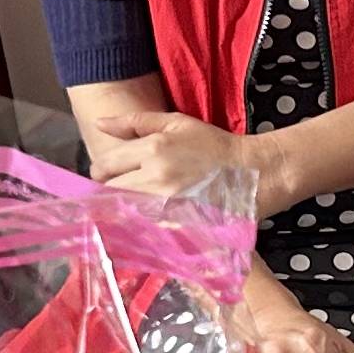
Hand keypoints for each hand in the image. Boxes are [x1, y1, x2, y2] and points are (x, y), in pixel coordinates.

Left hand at [92, 106, 267, 210]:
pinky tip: (150, 221)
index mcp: (153, 148)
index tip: (111, 175)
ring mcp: (165, 205)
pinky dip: (140, 226)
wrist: (254, 174)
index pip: (104, 165)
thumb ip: (135, 122)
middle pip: (108, 191)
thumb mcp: (177, 123)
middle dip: (110, 192)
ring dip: (122, 210)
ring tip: (136, 206)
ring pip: (121, 213)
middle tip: (124, 191)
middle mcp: (155, 176)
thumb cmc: (213, 146)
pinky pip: (142, 230)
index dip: (102, 172)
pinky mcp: (175, 226)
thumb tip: (99, 123)